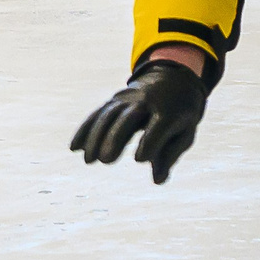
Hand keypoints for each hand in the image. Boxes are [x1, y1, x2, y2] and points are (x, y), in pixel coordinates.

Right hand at [71, 57, 207, 183]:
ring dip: (96, 137)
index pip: (158, 126)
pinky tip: (74, 147)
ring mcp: (128, 98)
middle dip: (116, 137)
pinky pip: (98, 113)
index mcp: (169, 111)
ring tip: (89, 161)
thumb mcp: (185, 132)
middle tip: (106, 160)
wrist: (173, 78)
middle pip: (128, 118)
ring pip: (109, 115)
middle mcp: (146, 101)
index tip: (140, 159)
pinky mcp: (115, 100)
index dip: (149, 142)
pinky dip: (85, 129)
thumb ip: (170, 154)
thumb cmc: (181, 114)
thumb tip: (157, 180)